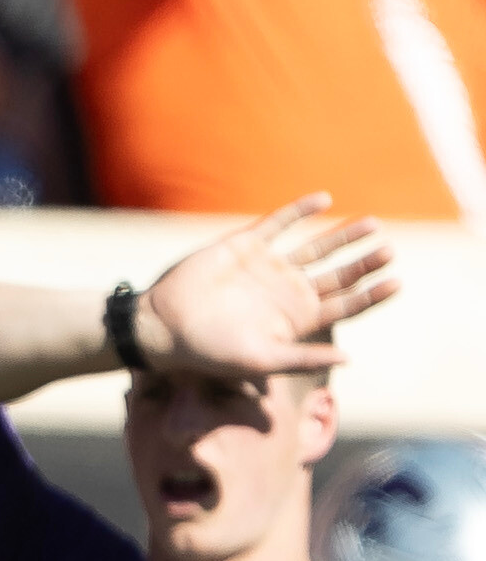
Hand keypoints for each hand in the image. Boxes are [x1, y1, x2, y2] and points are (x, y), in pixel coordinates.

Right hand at [143, 196, 397, 378]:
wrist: (162, 325)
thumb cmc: (208, 351)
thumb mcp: (259, 360)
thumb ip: (304, 357)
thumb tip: (350, 358)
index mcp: (294, 319)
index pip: (343, 305)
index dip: (371, 294)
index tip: (397, 282)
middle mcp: (286, 291)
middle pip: (337, 274)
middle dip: (365, 263)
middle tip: (389, 251)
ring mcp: (268, 266)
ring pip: (317, 247)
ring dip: (345, 236)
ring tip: (373, 225)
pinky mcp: (246, 245)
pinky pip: (279, 223)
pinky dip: (301, 210)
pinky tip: (324, 200)